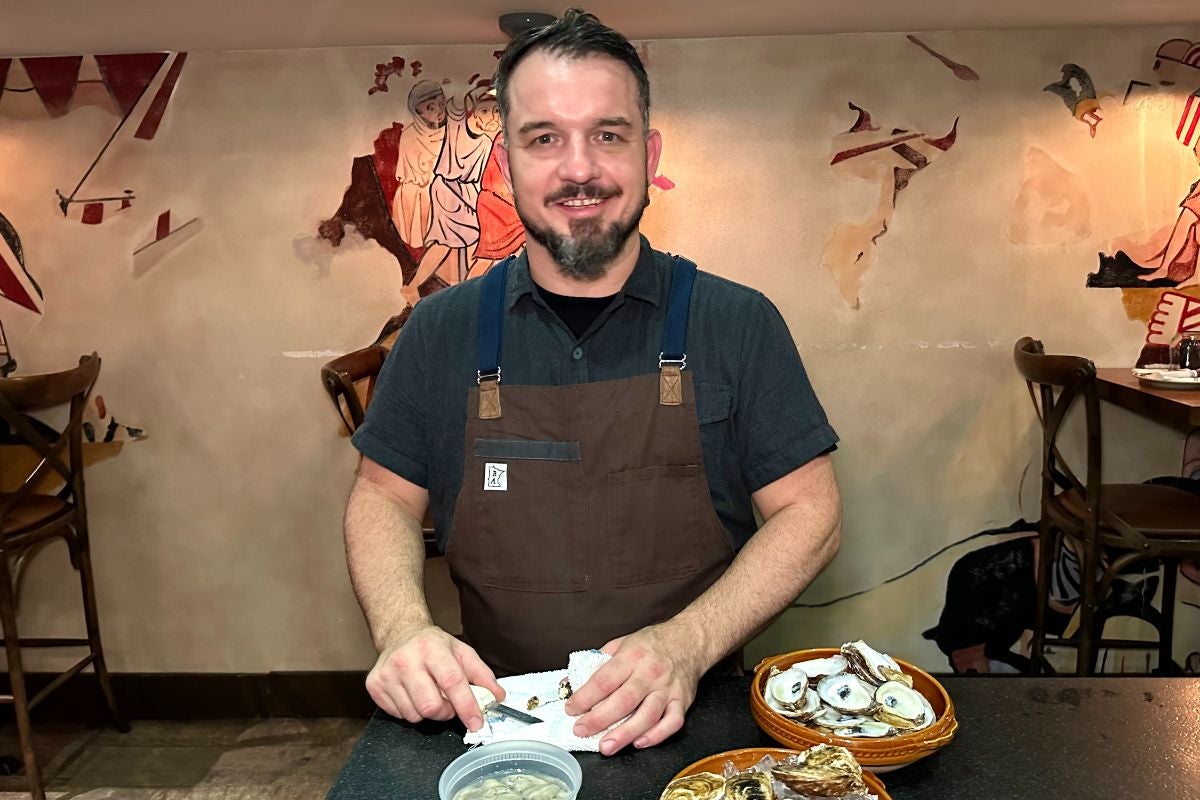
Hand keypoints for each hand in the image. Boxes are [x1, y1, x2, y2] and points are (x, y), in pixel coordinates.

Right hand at [365, 624, 504, 731]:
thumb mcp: (461, 652)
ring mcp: (387, 673)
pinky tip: (412, 694)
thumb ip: (482, 675)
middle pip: (431, 706)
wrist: (400, 633)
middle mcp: (406, 659)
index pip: (452, 682)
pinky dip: (410, 710)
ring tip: (428, 694)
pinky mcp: (374, 685)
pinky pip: (398, 715)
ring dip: (428, 712)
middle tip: (449, 703)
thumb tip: (497, 697)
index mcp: (432, 648)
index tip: (476, 721)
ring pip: (414, 715)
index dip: (467, 705)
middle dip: (446, 712)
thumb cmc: (433, 646)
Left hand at [564, 624, 706, 755]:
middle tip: (581, 731)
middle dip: (599, 719)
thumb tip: (570, 682)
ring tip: (606, 746)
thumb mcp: (622, 643)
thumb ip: (597, 662)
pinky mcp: (683, 701)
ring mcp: (668, 689)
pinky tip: (639, 742)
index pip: (604, 680)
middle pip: (624, 701)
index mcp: (632, 656)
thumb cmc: (652, 643)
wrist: (689, 640)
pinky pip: (672, 722)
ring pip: (647, 715)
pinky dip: (657, 735)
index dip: (585, 697)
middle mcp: (650, 673)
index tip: (571, 709)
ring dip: (625, 734)